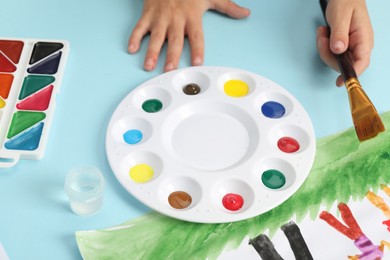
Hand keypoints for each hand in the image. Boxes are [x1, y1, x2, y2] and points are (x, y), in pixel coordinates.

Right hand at [128, 0, 249, 71]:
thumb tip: (245, 13)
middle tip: (170, 69)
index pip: (196, 36)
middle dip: (171, 54)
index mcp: (192, 16)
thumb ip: (228, 7)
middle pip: (174, 40)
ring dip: (151, 51)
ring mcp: (160, 17)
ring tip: (148, 65)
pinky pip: (140, 26)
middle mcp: (176, 18)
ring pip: (155, 36)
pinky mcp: (148, 13)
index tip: (197, 62)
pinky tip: (132, 48)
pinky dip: (135, 37)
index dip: (196, 49)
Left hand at [316, 0, 372, 85]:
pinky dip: (324, 46)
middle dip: (328, 54)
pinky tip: (323, 34)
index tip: (340, 82)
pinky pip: (331, 54)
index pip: (361, 62)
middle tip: (322, 38)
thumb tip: (338, 49)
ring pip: (334, 60)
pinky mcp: (342, 46)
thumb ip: (340, 33)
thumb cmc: (346, 1)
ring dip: (324, 48)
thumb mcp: (341, 16)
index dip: (351, 74)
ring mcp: (350, 47)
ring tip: (322, 32)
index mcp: (364, 40)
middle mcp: (359, 46)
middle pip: (343, 64)